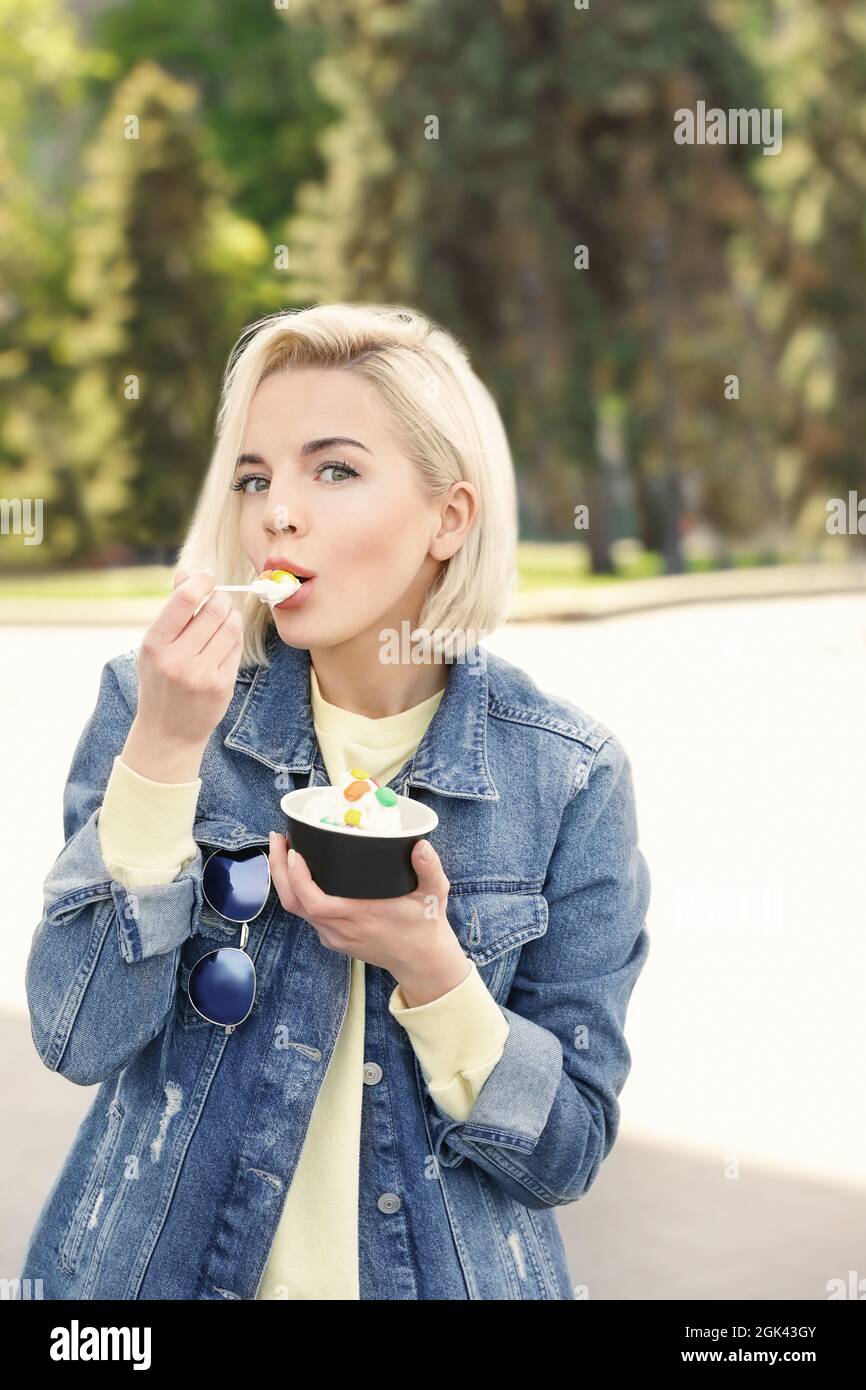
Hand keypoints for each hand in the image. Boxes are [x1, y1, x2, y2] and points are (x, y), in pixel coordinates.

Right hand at [132, 567, 244, 751]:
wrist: (167, 732)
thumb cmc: (160, 681)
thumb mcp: (156, 646)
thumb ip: (172, 610)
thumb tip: (186, 574)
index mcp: (155, 644)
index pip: (184, 600)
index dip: (202, 582)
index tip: (207, 577)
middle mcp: (176, 659)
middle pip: (214, 611)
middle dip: (221, 599)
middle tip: (220, 600)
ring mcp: (200, 674)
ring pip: (231, 627)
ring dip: (232, 617)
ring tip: (224, 620)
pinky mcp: (221, 686)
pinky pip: (236, 649)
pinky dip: (234, 639)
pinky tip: (226, 642)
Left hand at [268, 832, 470, 1004]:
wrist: (420, 960)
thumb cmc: (425, 924)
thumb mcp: (435, 894)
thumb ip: (430, 869)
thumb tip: (422, 844)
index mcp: (360, 915)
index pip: (316, 902)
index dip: (299, 879)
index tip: (295, 853)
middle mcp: (341, 928)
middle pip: (295, 903)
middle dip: (279, 870)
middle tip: (278, 839)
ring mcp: (334, 935)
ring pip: (296, 909)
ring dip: (284, 879)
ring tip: (284, 848)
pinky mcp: (333, 938)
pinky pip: (305, 915)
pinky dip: (296, 892)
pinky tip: (298, 871)